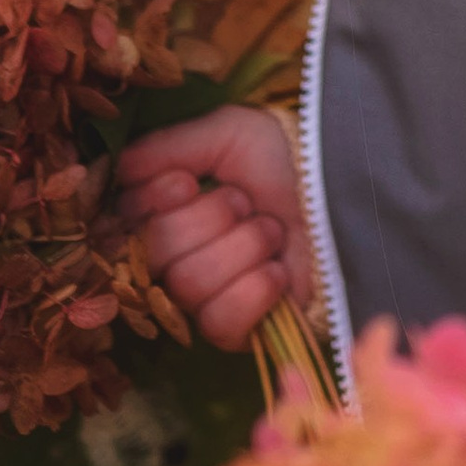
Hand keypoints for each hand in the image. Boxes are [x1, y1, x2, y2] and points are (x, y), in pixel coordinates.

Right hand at [116, 104, 308, 352]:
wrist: (345, 188)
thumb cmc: (285, 158)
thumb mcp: (228, 134)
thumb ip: (168, 147)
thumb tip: (120, 169)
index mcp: (167, 212)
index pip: (125, 221)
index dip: (154, 202)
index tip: (187, 182)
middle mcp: (178, 258)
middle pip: (158, 253)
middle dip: (212, 219)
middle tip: (247, 204)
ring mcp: (208, 297)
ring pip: (190, 285)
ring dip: (242, 248)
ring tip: (272, 232)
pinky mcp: (240, 331)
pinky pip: (220, 323)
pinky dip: (254, 291)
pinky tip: (277, 270)